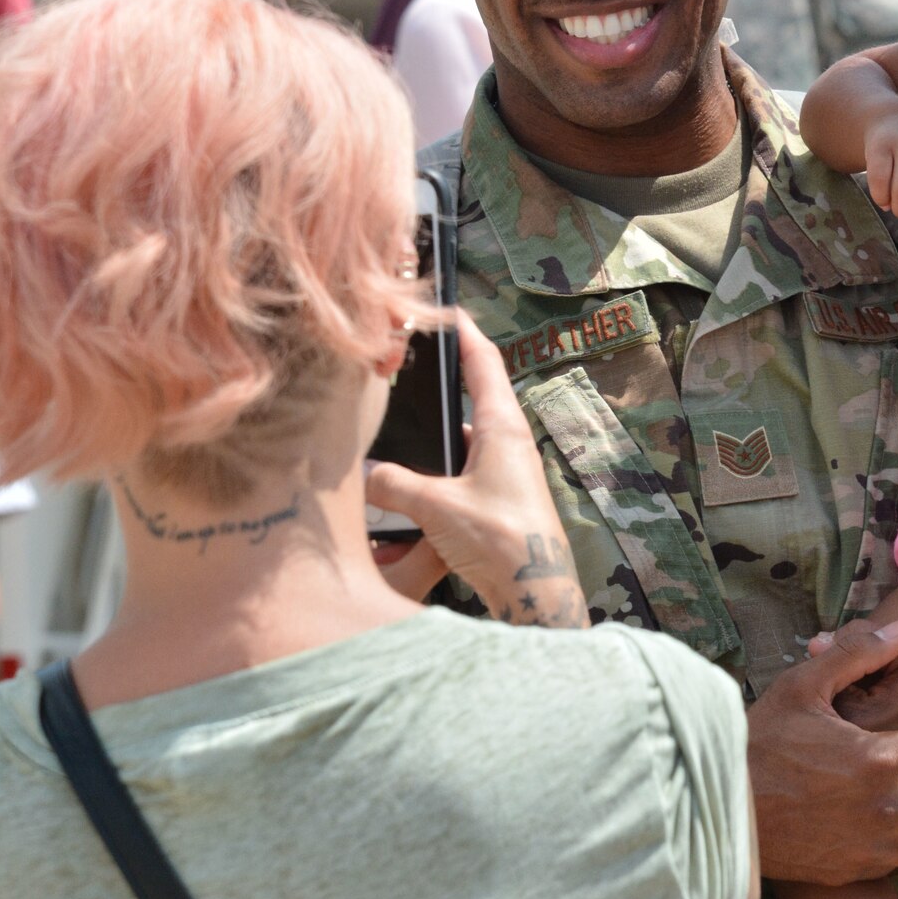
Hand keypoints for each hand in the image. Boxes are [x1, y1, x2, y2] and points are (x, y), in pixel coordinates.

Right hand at [365, 310, 587, 626]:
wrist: (537, 590)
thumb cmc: (501, 538)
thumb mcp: (435, 506)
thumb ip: (392, 485)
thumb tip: (360, 475)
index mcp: (502, 426)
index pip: (483, 361)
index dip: (463, 332)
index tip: (444, 308)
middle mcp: (508, 442)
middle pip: (472, 395)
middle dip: (440, 378)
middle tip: (408, 360)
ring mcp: (505, 471)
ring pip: (463, 437)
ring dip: (435, 430)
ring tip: (398, 420)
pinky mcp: (499, 499)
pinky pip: (461, 469)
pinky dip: (437, 467)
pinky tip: (409, 481)